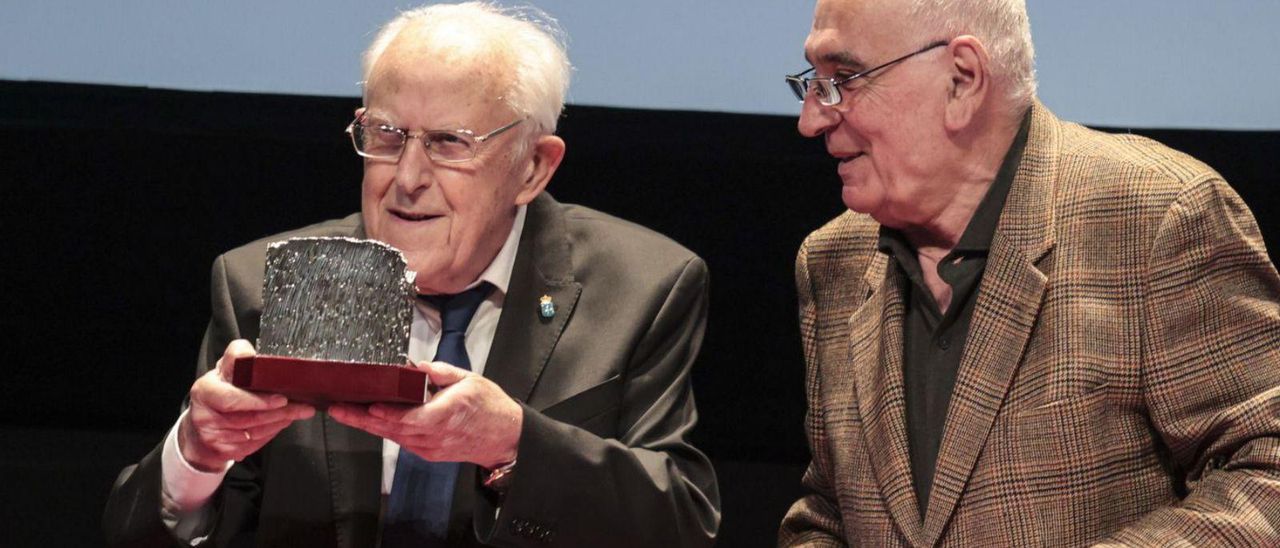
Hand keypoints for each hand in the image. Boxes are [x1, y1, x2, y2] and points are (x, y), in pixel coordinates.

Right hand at [178, 340, 315, 471]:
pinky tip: (281, 423)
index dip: (258, 401)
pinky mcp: (222, 451)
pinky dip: (271, 433)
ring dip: (280, 422)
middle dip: (281, 412)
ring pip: (255, 431)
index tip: (283, 399)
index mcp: (205, 391)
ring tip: (298, 413)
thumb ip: (236, 358)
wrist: (199, 427)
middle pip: (249, 417)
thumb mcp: (223, 370)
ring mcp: (213, 436)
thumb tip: (251, 353)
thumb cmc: (218, 393)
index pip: (232, 398)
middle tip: (303, 407)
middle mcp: (205, 415)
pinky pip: (253, 443)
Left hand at [329, 361, 522, 468]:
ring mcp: (430, 447)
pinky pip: (401, 441)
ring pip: (393, 437)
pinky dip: (383, 430)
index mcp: (447, 414)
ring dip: (367, 426)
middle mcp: (436, 435)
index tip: (369, 407)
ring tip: (343, 412)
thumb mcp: (470, 379)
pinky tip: (367, 420)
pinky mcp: (428, 452)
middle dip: (362, 419)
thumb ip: (441, 373)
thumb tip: (417, 367)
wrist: (504, 437)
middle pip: (393, 429)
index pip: (412, 418)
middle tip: (336, 408)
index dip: (389, 415)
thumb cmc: (488, 406)